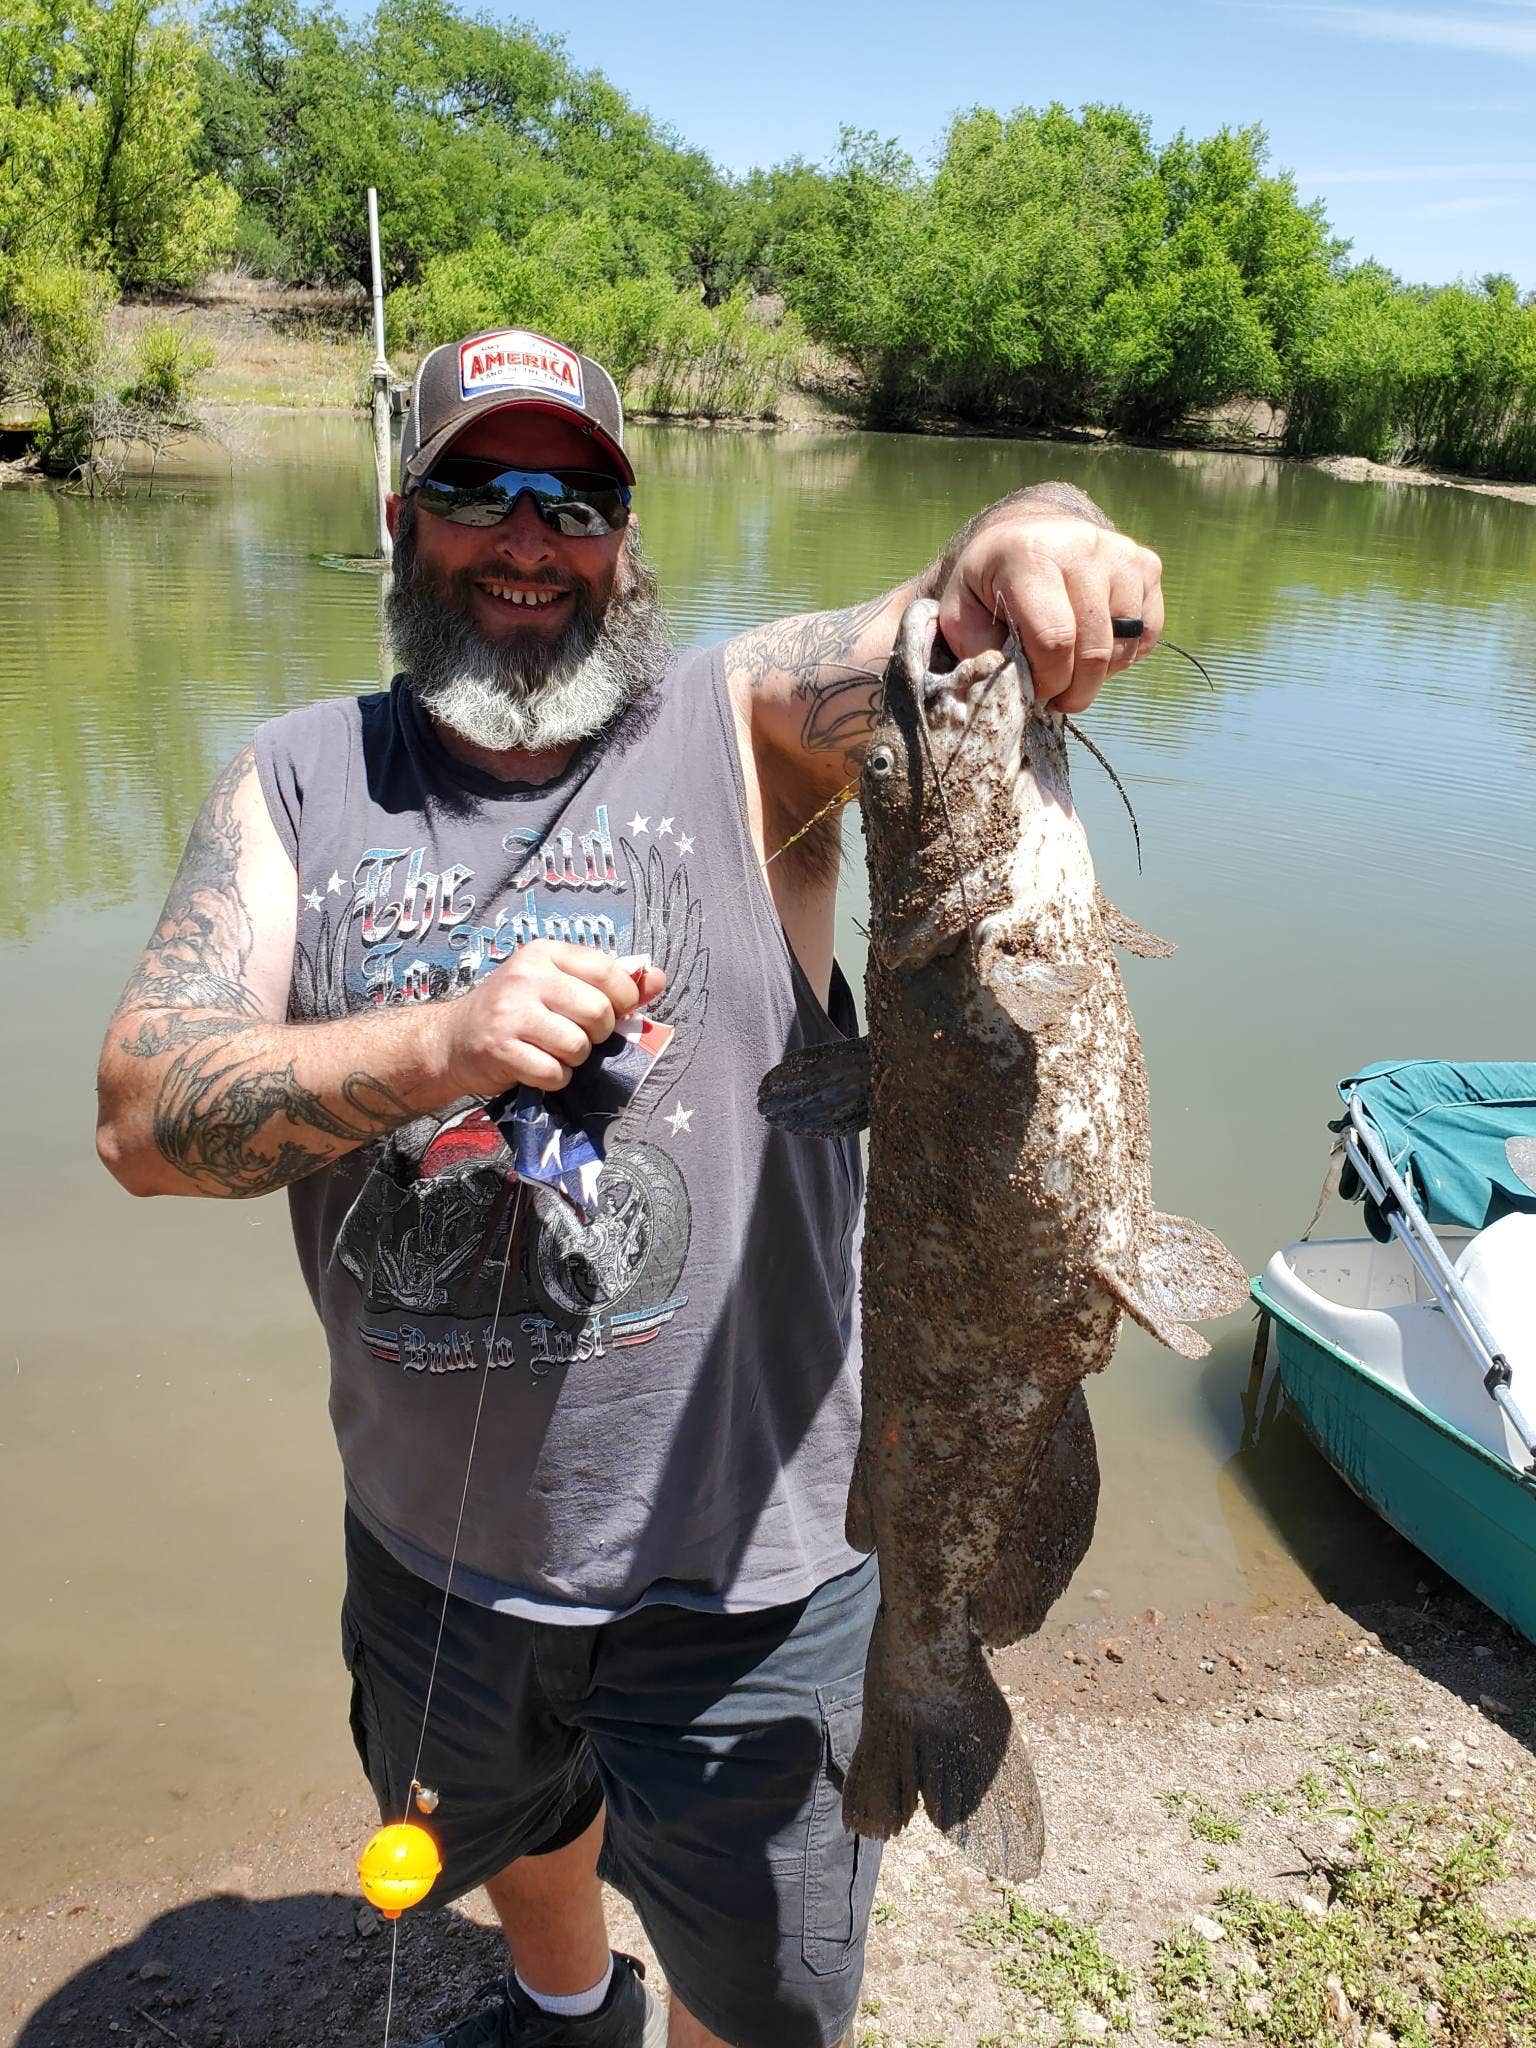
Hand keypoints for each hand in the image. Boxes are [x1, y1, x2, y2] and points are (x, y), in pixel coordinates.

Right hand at [430, 942, 665, 1097]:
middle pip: (598, 1012)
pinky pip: (554, 1072)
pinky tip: (537, 1068)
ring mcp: (511, 1012)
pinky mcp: (500, 1048)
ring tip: (553, 1052)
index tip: (613, 1012)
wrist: (452, 1040)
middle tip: (578, 1037)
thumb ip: (608, 983)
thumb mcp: (557, 985)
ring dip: (574, 1059)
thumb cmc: (515, 1011)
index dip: (623, 999)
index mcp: (545, 953)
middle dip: (598, 1034)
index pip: (607, 971)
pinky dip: (555, 1079)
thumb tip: (657, 979)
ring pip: (578, 1045)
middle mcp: (527, 976)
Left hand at [938, 510, 1163, 713]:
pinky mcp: (1147, 565)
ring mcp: (1122, 554)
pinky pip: (1147, 635)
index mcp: (1032, 556)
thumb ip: (978, 650)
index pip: (1055, 641)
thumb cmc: (990, 582)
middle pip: (1094, 650)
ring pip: (1125, 647)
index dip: (1047, 682)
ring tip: (1070, 668)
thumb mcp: (960, 612)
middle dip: (1074, 690)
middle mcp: (1084, 547)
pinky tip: (1093, 646)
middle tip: (1056, 697)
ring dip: (1098, 675)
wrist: (1026, 535)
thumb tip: (1013, 685)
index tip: (1034, 692)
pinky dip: (1123, 656)